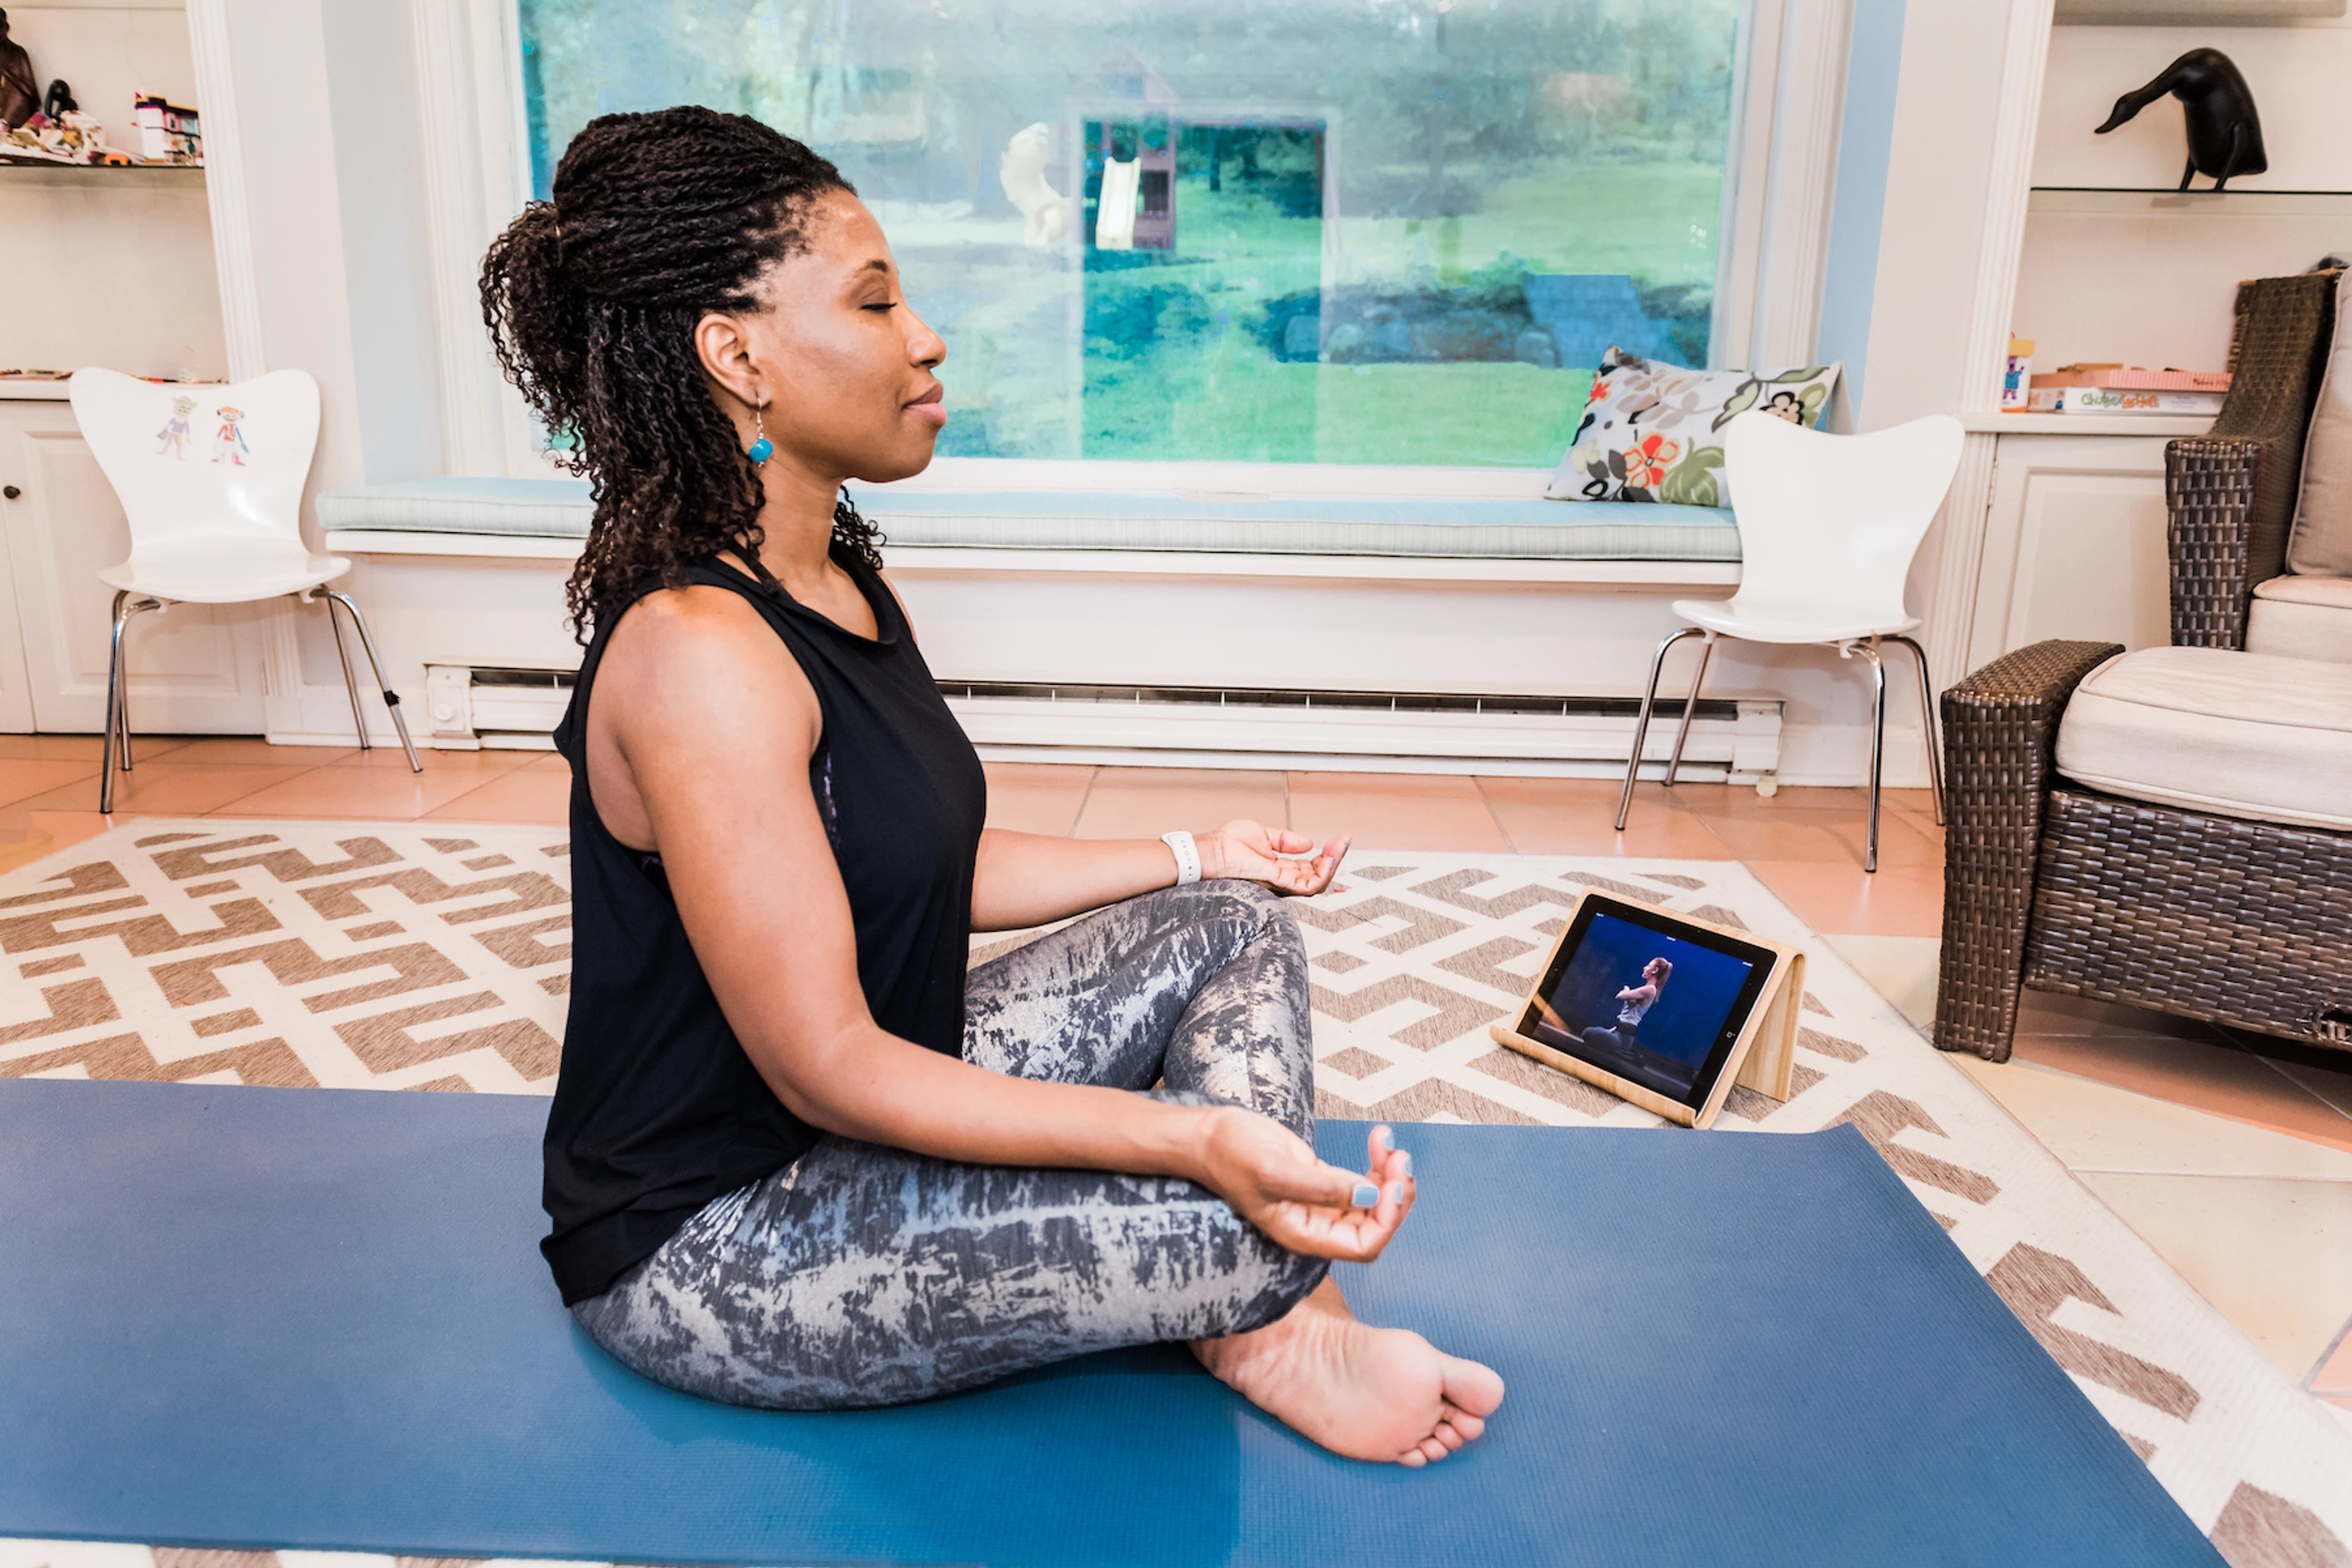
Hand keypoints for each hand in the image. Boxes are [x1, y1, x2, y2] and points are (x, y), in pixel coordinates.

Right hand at [1195, 1109, 1414, 1261]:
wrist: (1209, 1135)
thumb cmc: (1230, 1155)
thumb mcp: (1274, 1170)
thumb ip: (1322, 1188)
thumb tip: (1370, 1195)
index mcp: (1303, 1234)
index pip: (1363, 1245)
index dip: (1386, 1219)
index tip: (1391, 1184)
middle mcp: (1316, 1224)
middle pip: (1376, 1225)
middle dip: (1395, 1193)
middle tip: (1399, 1157)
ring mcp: (1321, 1203)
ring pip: (1374, 1201)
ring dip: (1390, 1175)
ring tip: (1390, 1144)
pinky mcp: (1322, 1181)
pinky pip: (1362, 1180)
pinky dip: (1378, 1162)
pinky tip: (1379, 1138)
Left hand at [1199, 820, 1348, 896]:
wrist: (1209, 850)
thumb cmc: (1226, 844)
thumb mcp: (1263, 834)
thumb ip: (1285, 840)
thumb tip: (1307, 843)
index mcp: (1279, 867)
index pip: (1311, 867)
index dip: (1328, 854)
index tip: (1339, 839)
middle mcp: (1281, 878)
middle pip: (1318, 876)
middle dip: (1336, 858)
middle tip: (1344, 841)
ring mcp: (1279, 882)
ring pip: (1317, 883)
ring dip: (1333, 865)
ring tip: (1340, 847)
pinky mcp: (1275, 881)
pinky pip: (1306, 884)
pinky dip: (1322, 872)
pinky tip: (1330, 857)